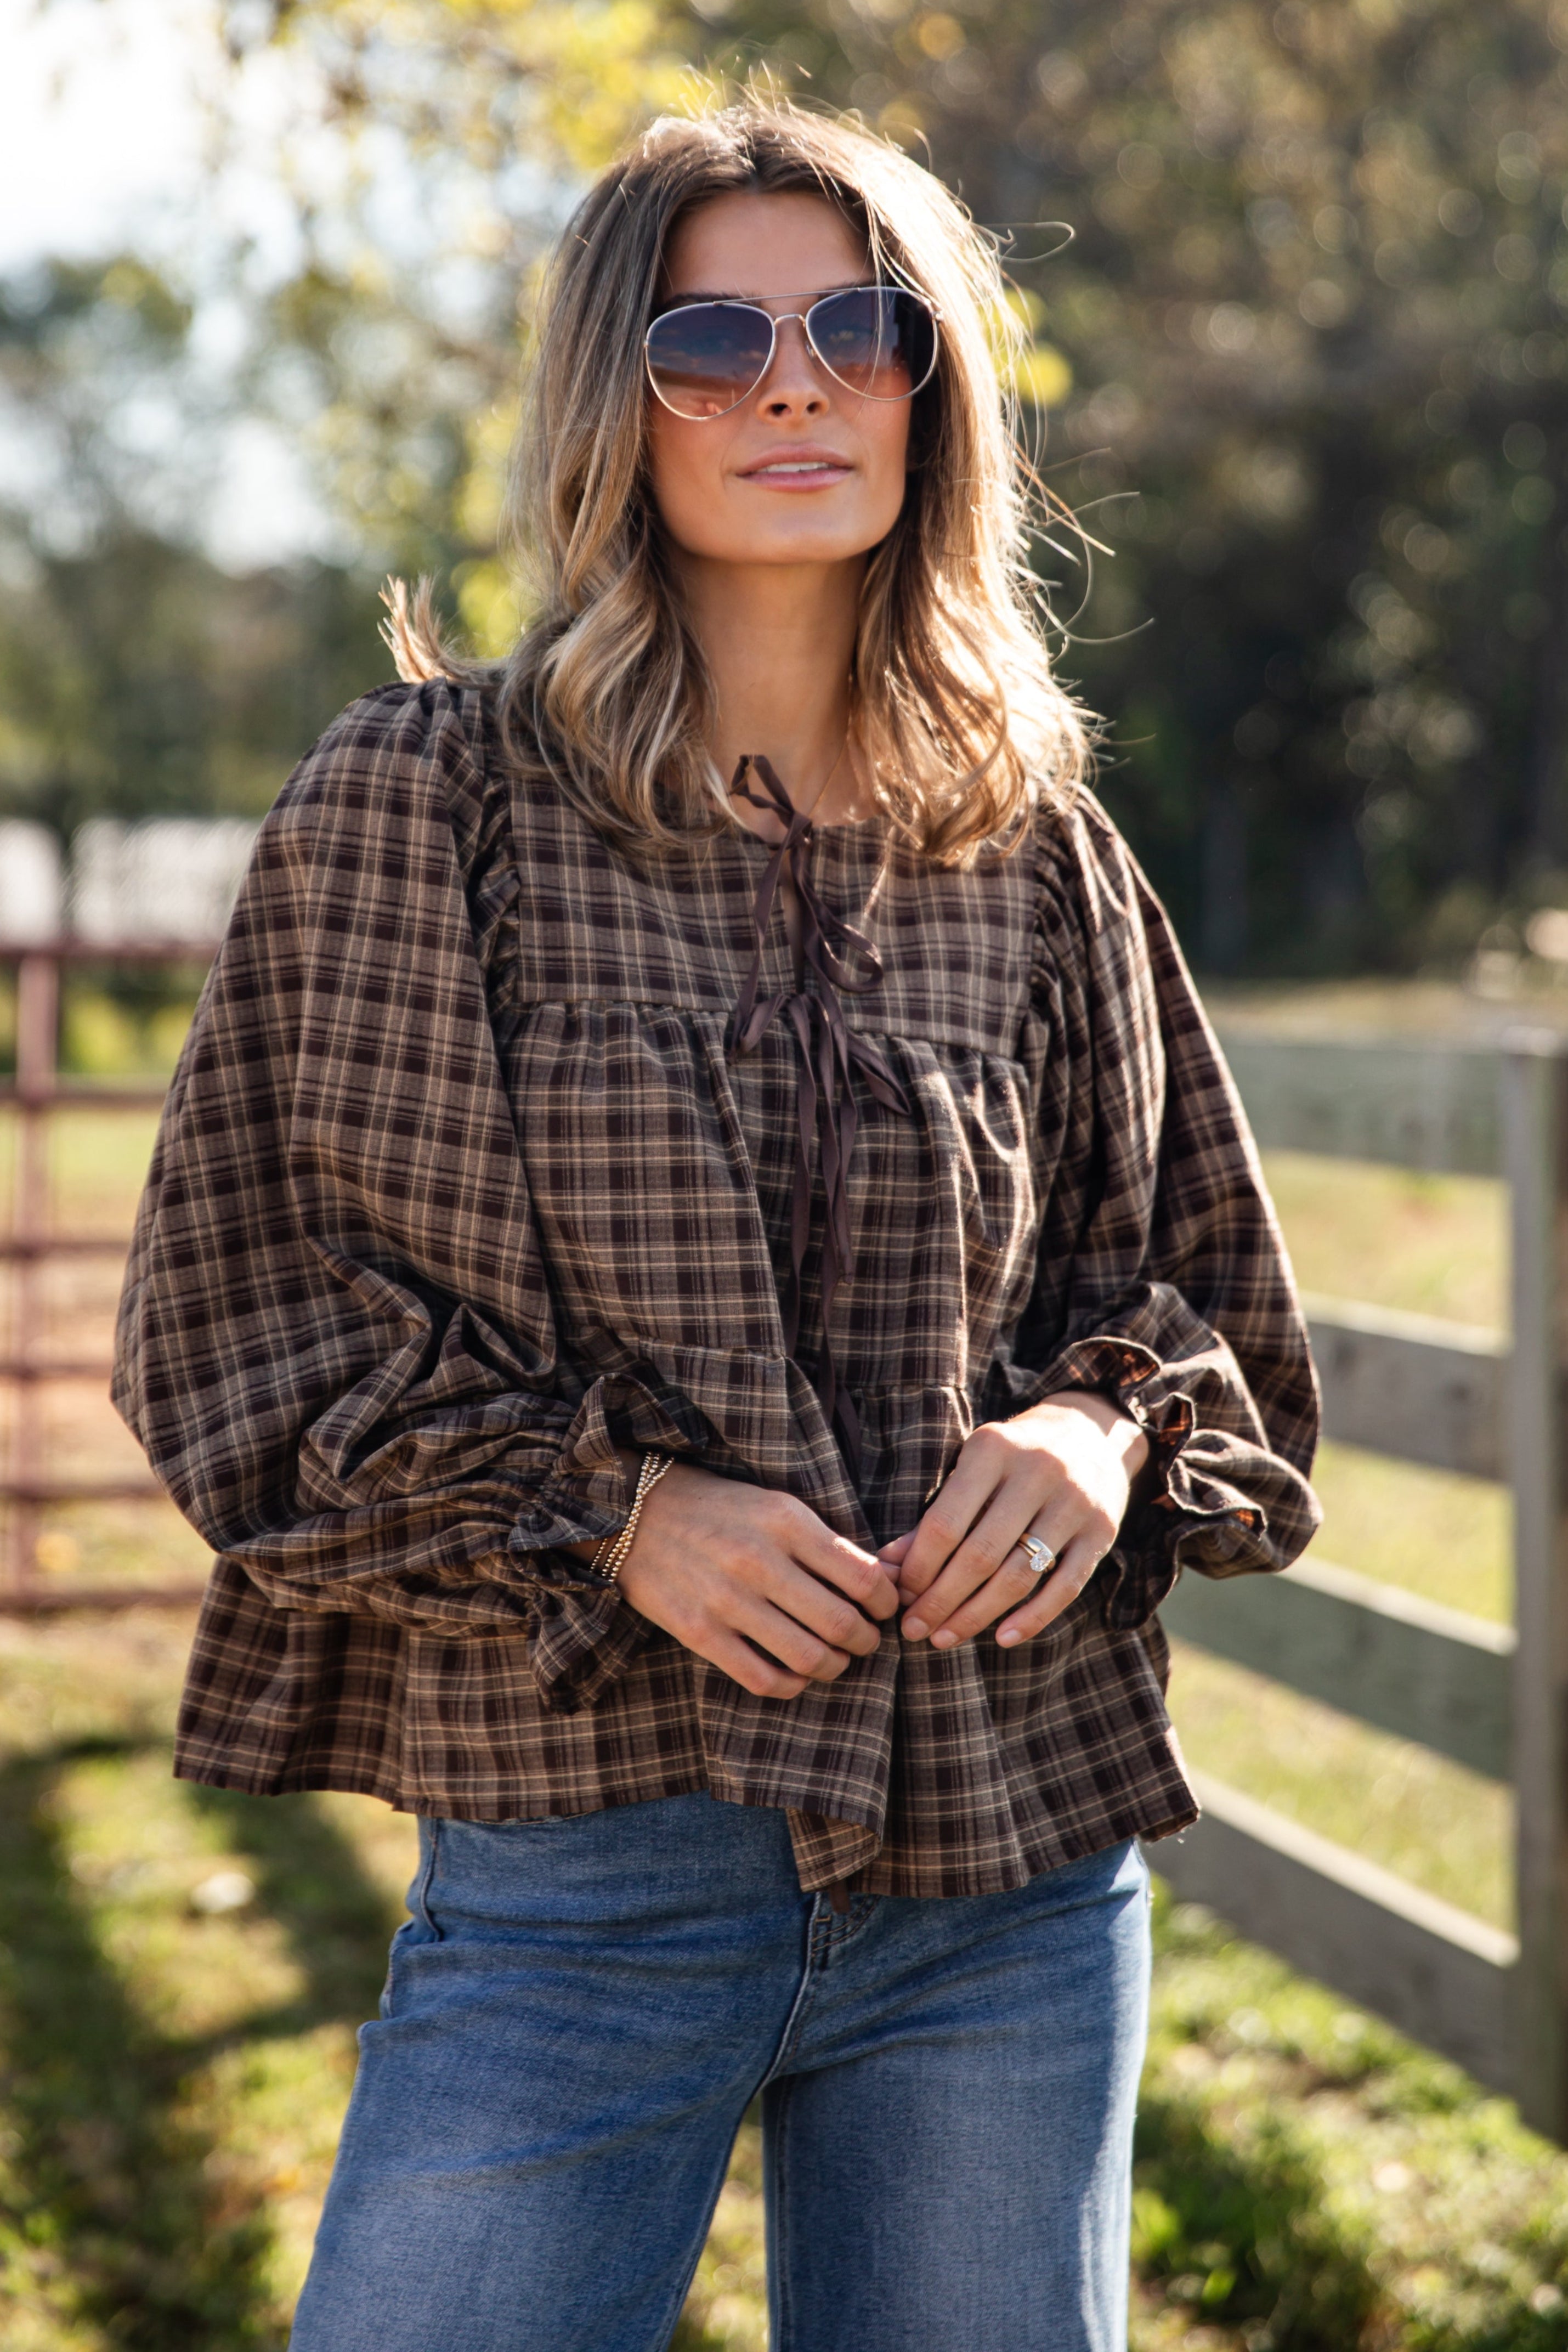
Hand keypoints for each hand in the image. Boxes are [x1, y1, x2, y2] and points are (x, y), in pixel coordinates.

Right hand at [614, 1462, 899, 1698]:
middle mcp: (758, 1561)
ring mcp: (726, 1600)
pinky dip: (793, 1685)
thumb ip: (827, 1543)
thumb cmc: (720, 1509)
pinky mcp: (698, 1632)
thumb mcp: (777, 1506)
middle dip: (867, 1640)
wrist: (636, 1512)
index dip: (887, 1602)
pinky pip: (762, 1679)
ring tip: (837, 1658)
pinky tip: (798, 1673)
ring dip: (836, 1666)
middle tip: (866, 1639)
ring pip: (808, 1657)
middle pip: (842, 1623)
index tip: (885, 1608)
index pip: (863, 1577)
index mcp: (785, 1522)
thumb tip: (885, 1580)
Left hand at [886, 1391, 1148, 1652]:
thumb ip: (936, 1515)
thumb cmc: (1014, 1458)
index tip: (900, 1596)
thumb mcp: (973, 1470)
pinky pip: (1065, 1587)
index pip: (946, 1523)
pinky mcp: (1102, 1531)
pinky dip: (1033, 1619)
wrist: (1091, 1433)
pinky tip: (1002, 1638)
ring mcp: (1074, 1503)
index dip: (919, 1567)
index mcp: (992, 1450)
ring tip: (946, 1638)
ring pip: (1019, 1576)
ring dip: (977, 1615)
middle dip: (941, 1600)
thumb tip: (889, 1565)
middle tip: (916, 1629)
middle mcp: (1036, 1472)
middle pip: (980, 1555)